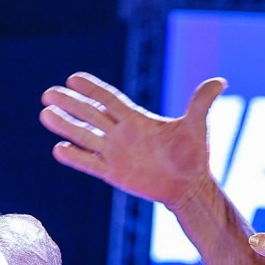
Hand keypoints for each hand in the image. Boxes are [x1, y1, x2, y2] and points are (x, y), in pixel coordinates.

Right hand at [39, 72, 225, 208]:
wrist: (189, 186)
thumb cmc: (193, 155)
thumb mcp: (196, 126)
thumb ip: (201, 103)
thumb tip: (220, 81)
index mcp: (137, 119)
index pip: (109, 100)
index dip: (91, 89)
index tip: (73, 78)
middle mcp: (122, 133)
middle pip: (90, 115)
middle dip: (70, 104)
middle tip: (47, 93)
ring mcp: (115, 153)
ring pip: (85, 136)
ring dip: (65, 126)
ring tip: (44, 114)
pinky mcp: (114, 173)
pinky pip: (89, 163)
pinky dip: (74, 157)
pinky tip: (57, 148)